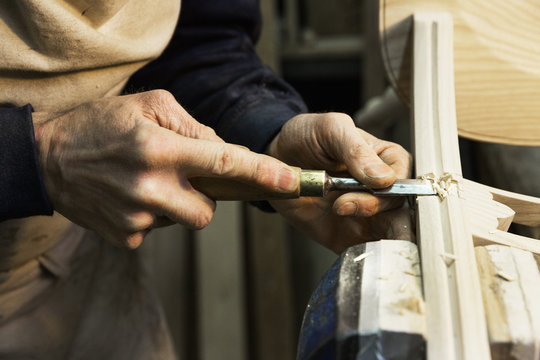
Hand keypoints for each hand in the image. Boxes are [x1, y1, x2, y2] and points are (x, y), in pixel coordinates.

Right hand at [33, 90, 297, 248]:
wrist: (48, 159)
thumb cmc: (100, 125)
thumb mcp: (148, 105)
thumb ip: (192, 125)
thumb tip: (225, 150)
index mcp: (160, 148)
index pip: (224, 163)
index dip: (262, 173)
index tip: (291, 181)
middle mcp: (151, 187)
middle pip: (208, 210)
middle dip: (205, 196)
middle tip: (180, 176)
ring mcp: (137, 217)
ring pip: (186, 221)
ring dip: (179, 204)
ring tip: (151, 183)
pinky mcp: (126, 237)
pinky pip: (159, 230)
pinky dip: (154, 215)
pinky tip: (132, 196)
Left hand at [267, 113, 411, 252]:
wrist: (275, 163)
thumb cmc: (306, 138)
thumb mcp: (330, 130)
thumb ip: (356, 150)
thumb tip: (384, 178)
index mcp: (385, 159)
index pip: (405, 177)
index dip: (392, 186)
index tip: (370, 186)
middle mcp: (381, 189)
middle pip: (400, 207)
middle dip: (376, 209)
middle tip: (342, 205)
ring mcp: (368, 215)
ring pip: (391, 233)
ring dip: (374, 234)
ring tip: (340, 216)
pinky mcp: (351, 237)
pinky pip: (367, 252)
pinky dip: (365, 254)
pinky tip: (346, 241)